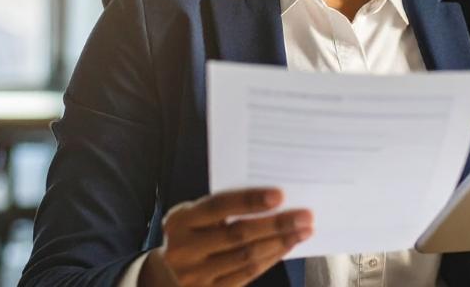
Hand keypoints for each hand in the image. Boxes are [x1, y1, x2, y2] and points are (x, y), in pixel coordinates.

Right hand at [140, 188, 311, 286]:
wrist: (164, 275)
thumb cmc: (190, 234)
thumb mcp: (194, 216)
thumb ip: (223, 207)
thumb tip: (271, 199)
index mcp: (181, 221)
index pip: (218, 207)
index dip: (249, 201)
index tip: (279, 195)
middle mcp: (185, 249)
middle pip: (237, 234)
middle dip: (276, 224)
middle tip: (304, 215)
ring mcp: (196, 275)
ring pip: (246, 257)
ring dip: (280, 242)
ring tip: (303, 230)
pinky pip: (247, 274)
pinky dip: (271, 258)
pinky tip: (287, 246)